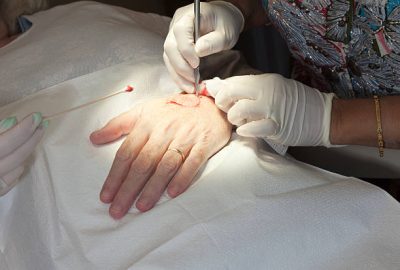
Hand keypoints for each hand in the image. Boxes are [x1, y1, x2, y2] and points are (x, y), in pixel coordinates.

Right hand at [0, 113, 45, 195]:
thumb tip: (11, 122)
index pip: (5, 143)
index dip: (22, 130)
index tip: (36, 116)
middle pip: (16, 156)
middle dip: (31, 138)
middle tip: (42, 123)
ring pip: (16, 167)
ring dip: (27, 150)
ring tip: (35, 134)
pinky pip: (9, 181)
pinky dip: (17, 167)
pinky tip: (20, 157)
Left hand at [90, 94, 231, 218]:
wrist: (210, 104)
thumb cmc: (174, 111)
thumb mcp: (144, 110)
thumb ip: (118, 124)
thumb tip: (93, 138)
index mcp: (147, 124)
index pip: (127, 152)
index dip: (115, 176)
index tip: (106, 196)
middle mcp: (164, 131)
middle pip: (143, 163)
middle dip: (128, 188)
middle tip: (117, 210)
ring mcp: (185, 137)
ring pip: (165, 165)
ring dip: (152, 187)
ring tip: (141, 207)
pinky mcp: (203, 143)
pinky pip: (192, 162)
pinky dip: (182, 178)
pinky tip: (173, 193)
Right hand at [163, 1, 243, 92]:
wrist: (223, 19)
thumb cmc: (225, 24)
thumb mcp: (226, 33)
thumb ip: (213, 41)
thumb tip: (198, 51)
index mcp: (189, 15)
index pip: (180, 32)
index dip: (186, 50)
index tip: (196, 65)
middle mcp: (176, 24)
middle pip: (169, 47)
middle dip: (180, 67)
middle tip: (193, 81)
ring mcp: (173, 35)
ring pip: (168, 57)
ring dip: (178, 74)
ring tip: (190, 88)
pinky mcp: (174, 46)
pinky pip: (172, 62)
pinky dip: (178, 75)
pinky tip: (187, 84)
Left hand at [205, 74, 335, 146]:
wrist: (323, 116)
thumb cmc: (295, 103)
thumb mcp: (273, 89)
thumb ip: (249, 89)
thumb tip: (219, 86)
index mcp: (265, 81)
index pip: (233, 81)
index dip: (221, 91)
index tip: (221, 99)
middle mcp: (267, 92)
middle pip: (231, 92)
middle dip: (223, 102)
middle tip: (229, 110)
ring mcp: (272, 109)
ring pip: (239, 110)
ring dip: (234, 119)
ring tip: (241, 122)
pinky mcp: (277, 127)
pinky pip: (253, 129)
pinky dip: (245, 131)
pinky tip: (246, 130)